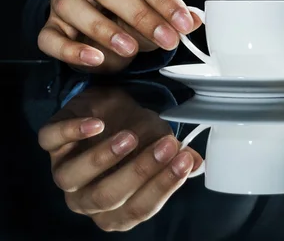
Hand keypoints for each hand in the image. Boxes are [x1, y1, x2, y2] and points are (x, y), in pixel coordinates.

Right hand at [37, 0, 200, 72]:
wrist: (95, 12)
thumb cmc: (128, 6)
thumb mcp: (154, 6)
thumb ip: (173, 13)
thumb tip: (196, 20)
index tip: (184, 22)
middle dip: (141, 16)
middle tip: (167, 40)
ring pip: (75, 7)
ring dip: (105, 30)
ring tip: (131, 49)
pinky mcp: (49, 24)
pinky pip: (51, 37)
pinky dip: (72, 50)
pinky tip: (95, 59)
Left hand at [38, 87, 201, 231]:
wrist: (114, 110)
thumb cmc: (140, 139)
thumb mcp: (161, 150)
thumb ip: (175, 160)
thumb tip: (196, 164)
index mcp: (114, 210)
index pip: (138, 209)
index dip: (162, 186)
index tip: (184, 160)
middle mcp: (85, 198)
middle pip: (106, 197)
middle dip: (140, 171)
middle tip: (167, 145)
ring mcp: (63, 171)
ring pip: (70, 177)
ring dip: (102, 158)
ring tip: (130, 138)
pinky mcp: (50, 142)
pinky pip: (50, 141)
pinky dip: (72, 132)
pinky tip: (97, 124)